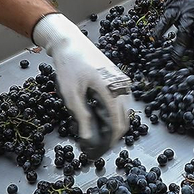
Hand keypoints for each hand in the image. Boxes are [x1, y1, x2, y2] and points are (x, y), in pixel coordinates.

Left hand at [33, 14, 133, 157]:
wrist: (70, 42)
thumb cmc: (69, 66)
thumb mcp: (71, 94)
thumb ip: (81, 116)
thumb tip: (87, 138)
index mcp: (111, 90)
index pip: (117, 123)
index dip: (110, 140)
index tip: (100, 150)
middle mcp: (121, 86)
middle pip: (125, 119)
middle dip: (113, 135)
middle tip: (98, 145)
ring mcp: (121, 81)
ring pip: (124, 110)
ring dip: (114, 124)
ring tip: (97, 133)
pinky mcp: (118, 78)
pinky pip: (121, 101)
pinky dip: (114, 112)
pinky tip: (99, 116)